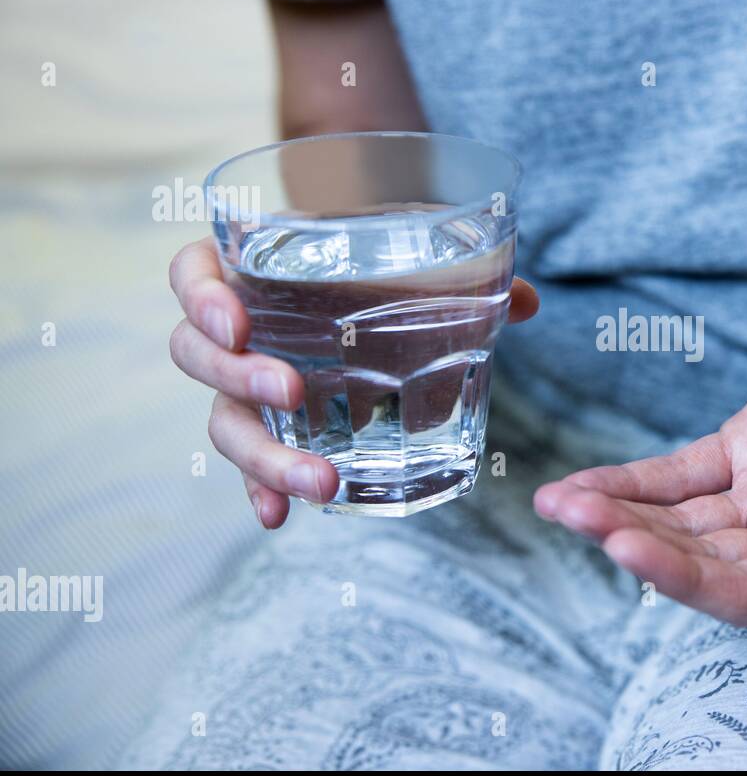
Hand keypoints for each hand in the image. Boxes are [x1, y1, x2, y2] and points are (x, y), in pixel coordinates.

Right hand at [167, 236, 539, 527]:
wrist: (378, 289)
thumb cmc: (382, 265)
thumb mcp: (415, 258)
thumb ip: (466, 274)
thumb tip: (525, 301)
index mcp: (255, 270)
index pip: (192, 272)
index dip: (200, 297)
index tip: (236, 321)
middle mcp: (238, 330)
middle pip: (196, 355)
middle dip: (237, 376)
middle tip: (289, 390)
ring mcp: (249, 383)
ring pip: (225, 420)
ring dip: (262, 455)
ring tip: (319, 482)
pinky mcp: (274, 427)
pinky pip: (251, 463)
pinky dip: (262, 490)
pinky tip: (279, 517)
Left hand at [534, 285, 746, 634]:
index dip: (685, 578)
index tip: (628, 548)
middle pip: (700, 558)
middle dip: (635, 541)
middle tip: (575, 517)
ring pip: (680, 518)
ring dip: (620, 513)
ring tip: (560, 502)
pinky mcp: (744, 446)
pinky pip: (679, 473)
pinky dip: (633, 479)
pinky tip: (583, 485)